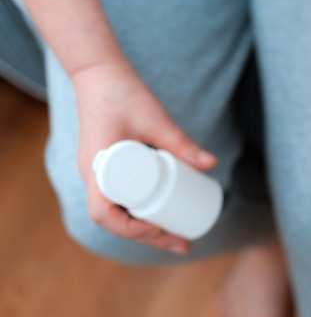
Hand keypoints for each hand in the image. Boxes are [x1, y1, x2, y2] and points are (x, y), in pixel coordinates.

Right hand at [72, 61, 216, 253]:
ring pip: (119, 212)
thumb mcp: (156, 120)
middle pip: (115, 221)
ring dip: (145, 229)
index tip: (162, 230)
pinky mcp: (107, 167)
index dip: (132, 229)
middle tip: (183, 244)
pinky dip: (139, 214)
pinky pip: (120, 199)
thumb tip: (213, 165)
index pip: (103, 214)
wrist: (99, 72)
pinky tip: (161, 220)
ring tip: (178, 237)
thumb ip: (181, 142)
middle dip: (149, 238)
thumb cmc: (123, 93)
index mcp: (95, 168)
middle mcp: (92, 176)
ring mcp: (98, 173)